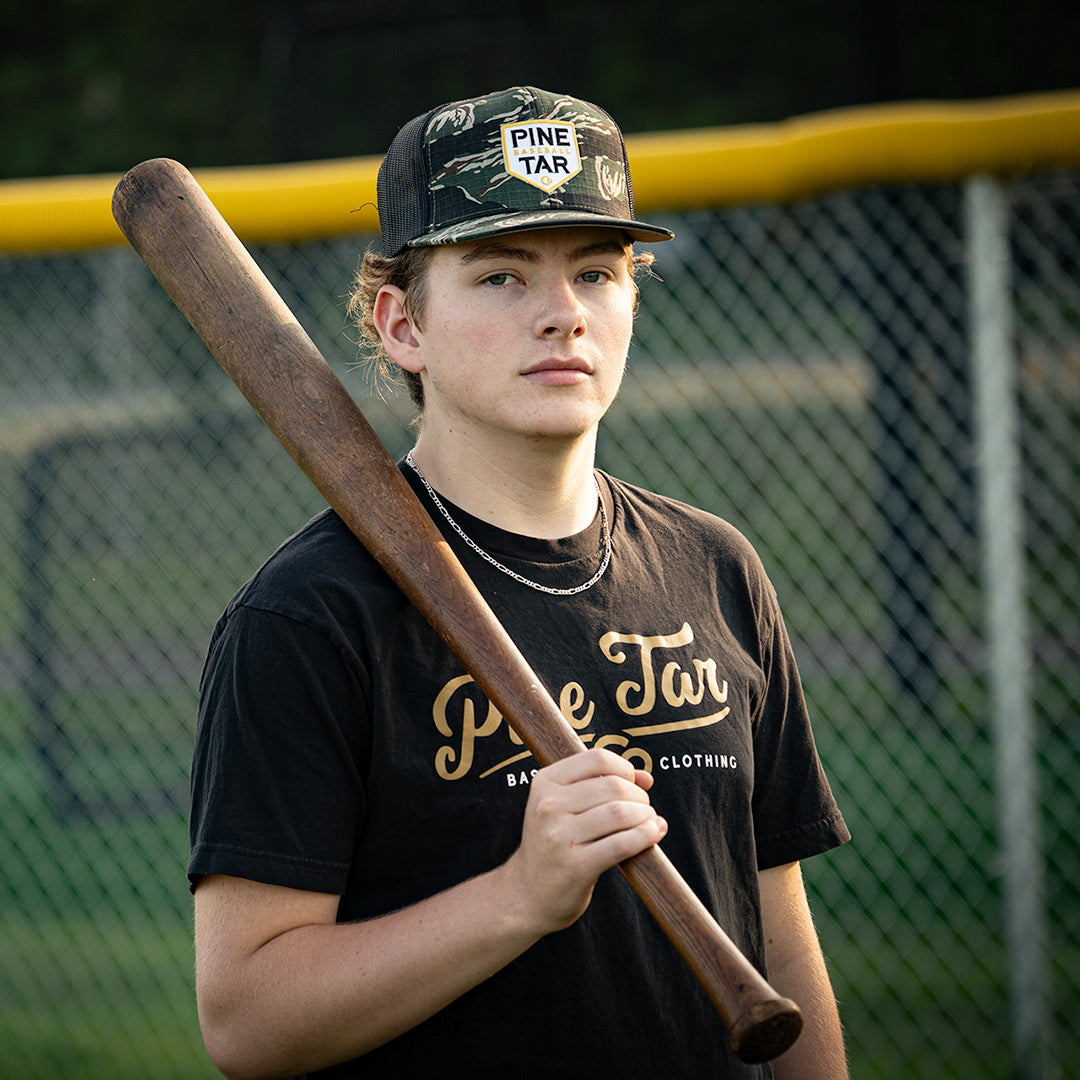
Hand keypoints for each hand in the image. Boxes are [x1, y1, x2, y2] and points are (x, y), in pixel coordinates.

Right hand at [502, 748, 666, 935]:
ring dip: (645, 815)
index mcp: (545, 782)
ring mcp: (559, 837)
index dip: (624, 768)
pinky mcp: (575, 866)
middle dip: (639, 796)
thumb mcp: (564, 807)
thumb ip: (602, 784)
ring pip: (619, 813)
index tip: (633, 783)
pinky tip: (654, 833)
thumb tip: (646, 778)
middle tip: (645, 808)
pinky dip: (645, 836)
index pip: (597, 759)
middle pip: (613, 786)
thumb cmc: (554, 844)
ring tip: (650, 822)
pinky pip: (621, 844)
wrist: (528, 893)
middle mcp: (548, 806)